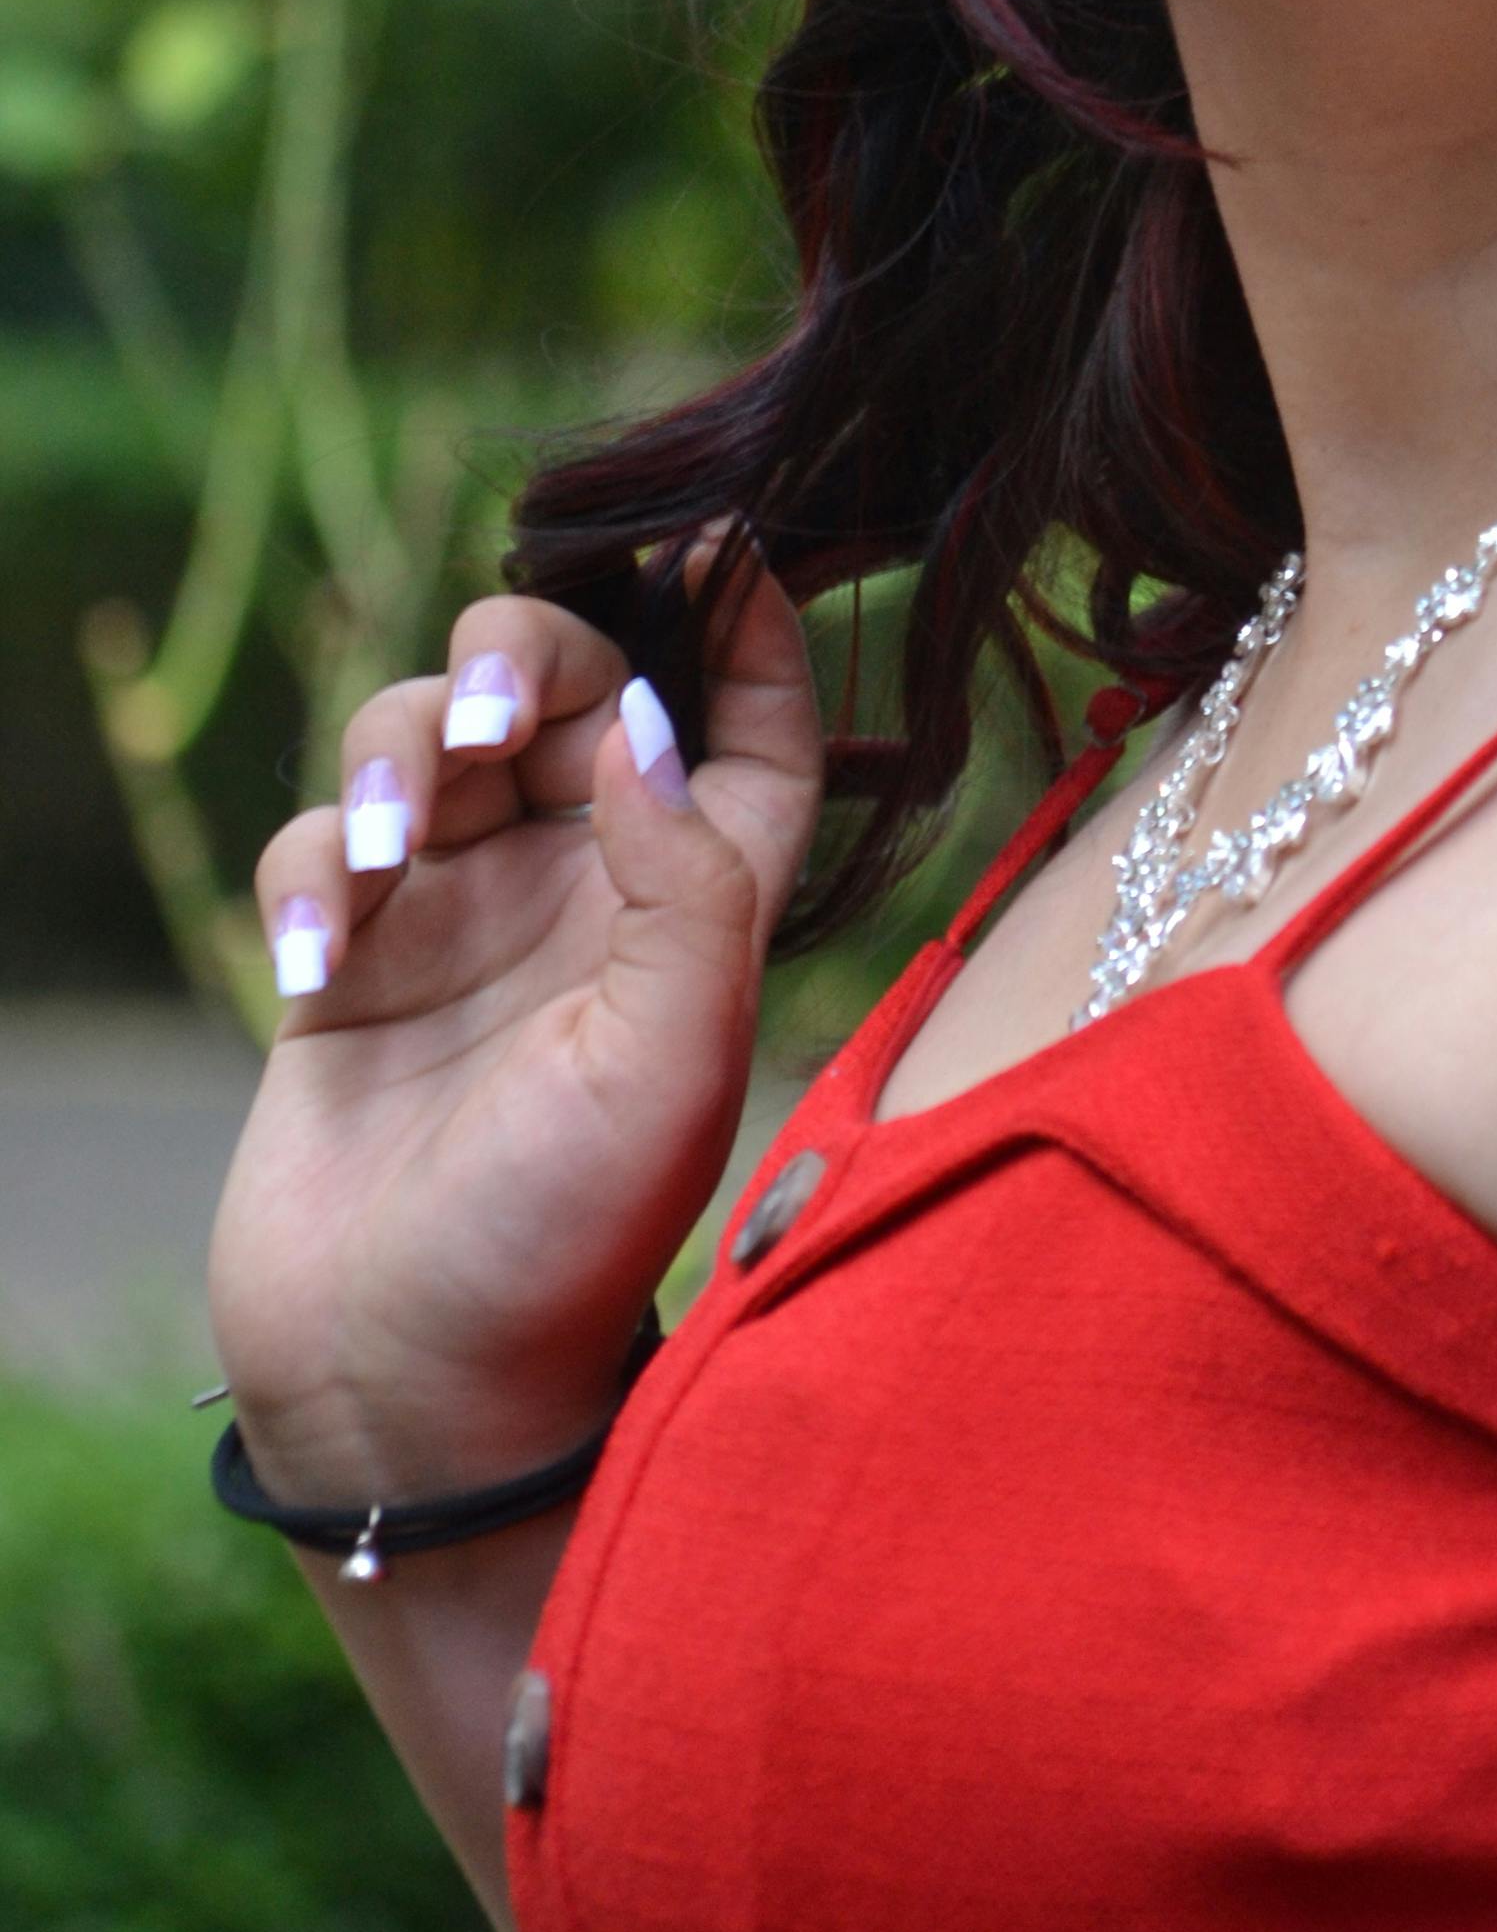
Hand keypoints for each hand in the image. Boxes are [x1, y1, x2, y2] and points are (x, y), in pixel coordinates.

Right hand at [210, 558, 825, 1503]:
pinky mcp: (347, 967)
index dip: (746, 628)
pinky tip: (321, 959)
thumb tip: (655, 729)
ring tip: (389, 845)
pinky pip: (320, 851)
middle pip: (568, 690)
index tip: (717, 538)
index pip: (749, 727)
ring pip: (427, 739)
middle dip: (523, 652)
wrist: (413, 1393)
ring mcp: (460, 924)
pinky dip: (311, 872)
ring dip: (398, 750)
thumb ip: (688, 883)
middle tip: (497, 701)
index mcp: (701, 906)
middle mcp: (588, 895)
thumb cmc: (570, 1239)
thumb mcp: (673, 1056)